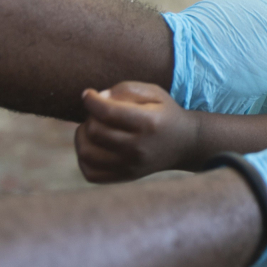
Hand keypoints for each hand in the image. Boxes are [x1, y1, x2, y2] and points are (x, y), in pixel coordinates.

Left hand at [75, 83, 198, 182]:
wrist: (184, 144)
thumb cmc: (164, 113)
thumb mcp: (153, 92)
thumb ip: (125, 89)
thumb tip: (99, 98)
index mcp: (148, 123)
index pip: (107, 112)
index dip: (90, 100)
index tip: (88, 94)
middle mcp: (138, 148)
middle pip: (94, 131)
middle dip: (90, 116)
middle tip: (98, 112)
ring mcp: (130, 166)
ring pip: (87, 153)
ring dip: (82, 136)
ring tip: (93, 128)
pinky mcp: (124, 177)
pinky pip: (89, 172)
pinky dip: (84, 157)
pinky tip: (94, 145)